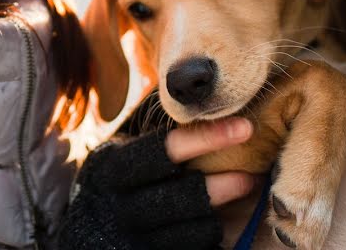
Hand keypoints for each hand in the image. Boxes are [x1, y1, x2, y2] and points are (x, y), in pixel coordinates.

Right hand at [58, 117, 257, 249]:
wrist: (93, 225)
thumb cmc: (123, 177)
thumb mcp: (126, 154)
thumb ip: (158, 142)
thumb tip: (212, 108)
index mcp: (114, 167)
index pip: (163, 150)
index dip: (207, 138)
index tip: (244, 127)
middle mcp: (122, 204)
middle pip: (180, 195)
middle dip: (220, 185)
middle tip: (251, 173)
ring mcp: (137, 235)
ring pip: (191, 226)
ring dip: (223, 209)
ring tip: (245, 188)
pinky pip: (194, 246)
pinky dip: (212, 230)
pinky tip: (222, 215)